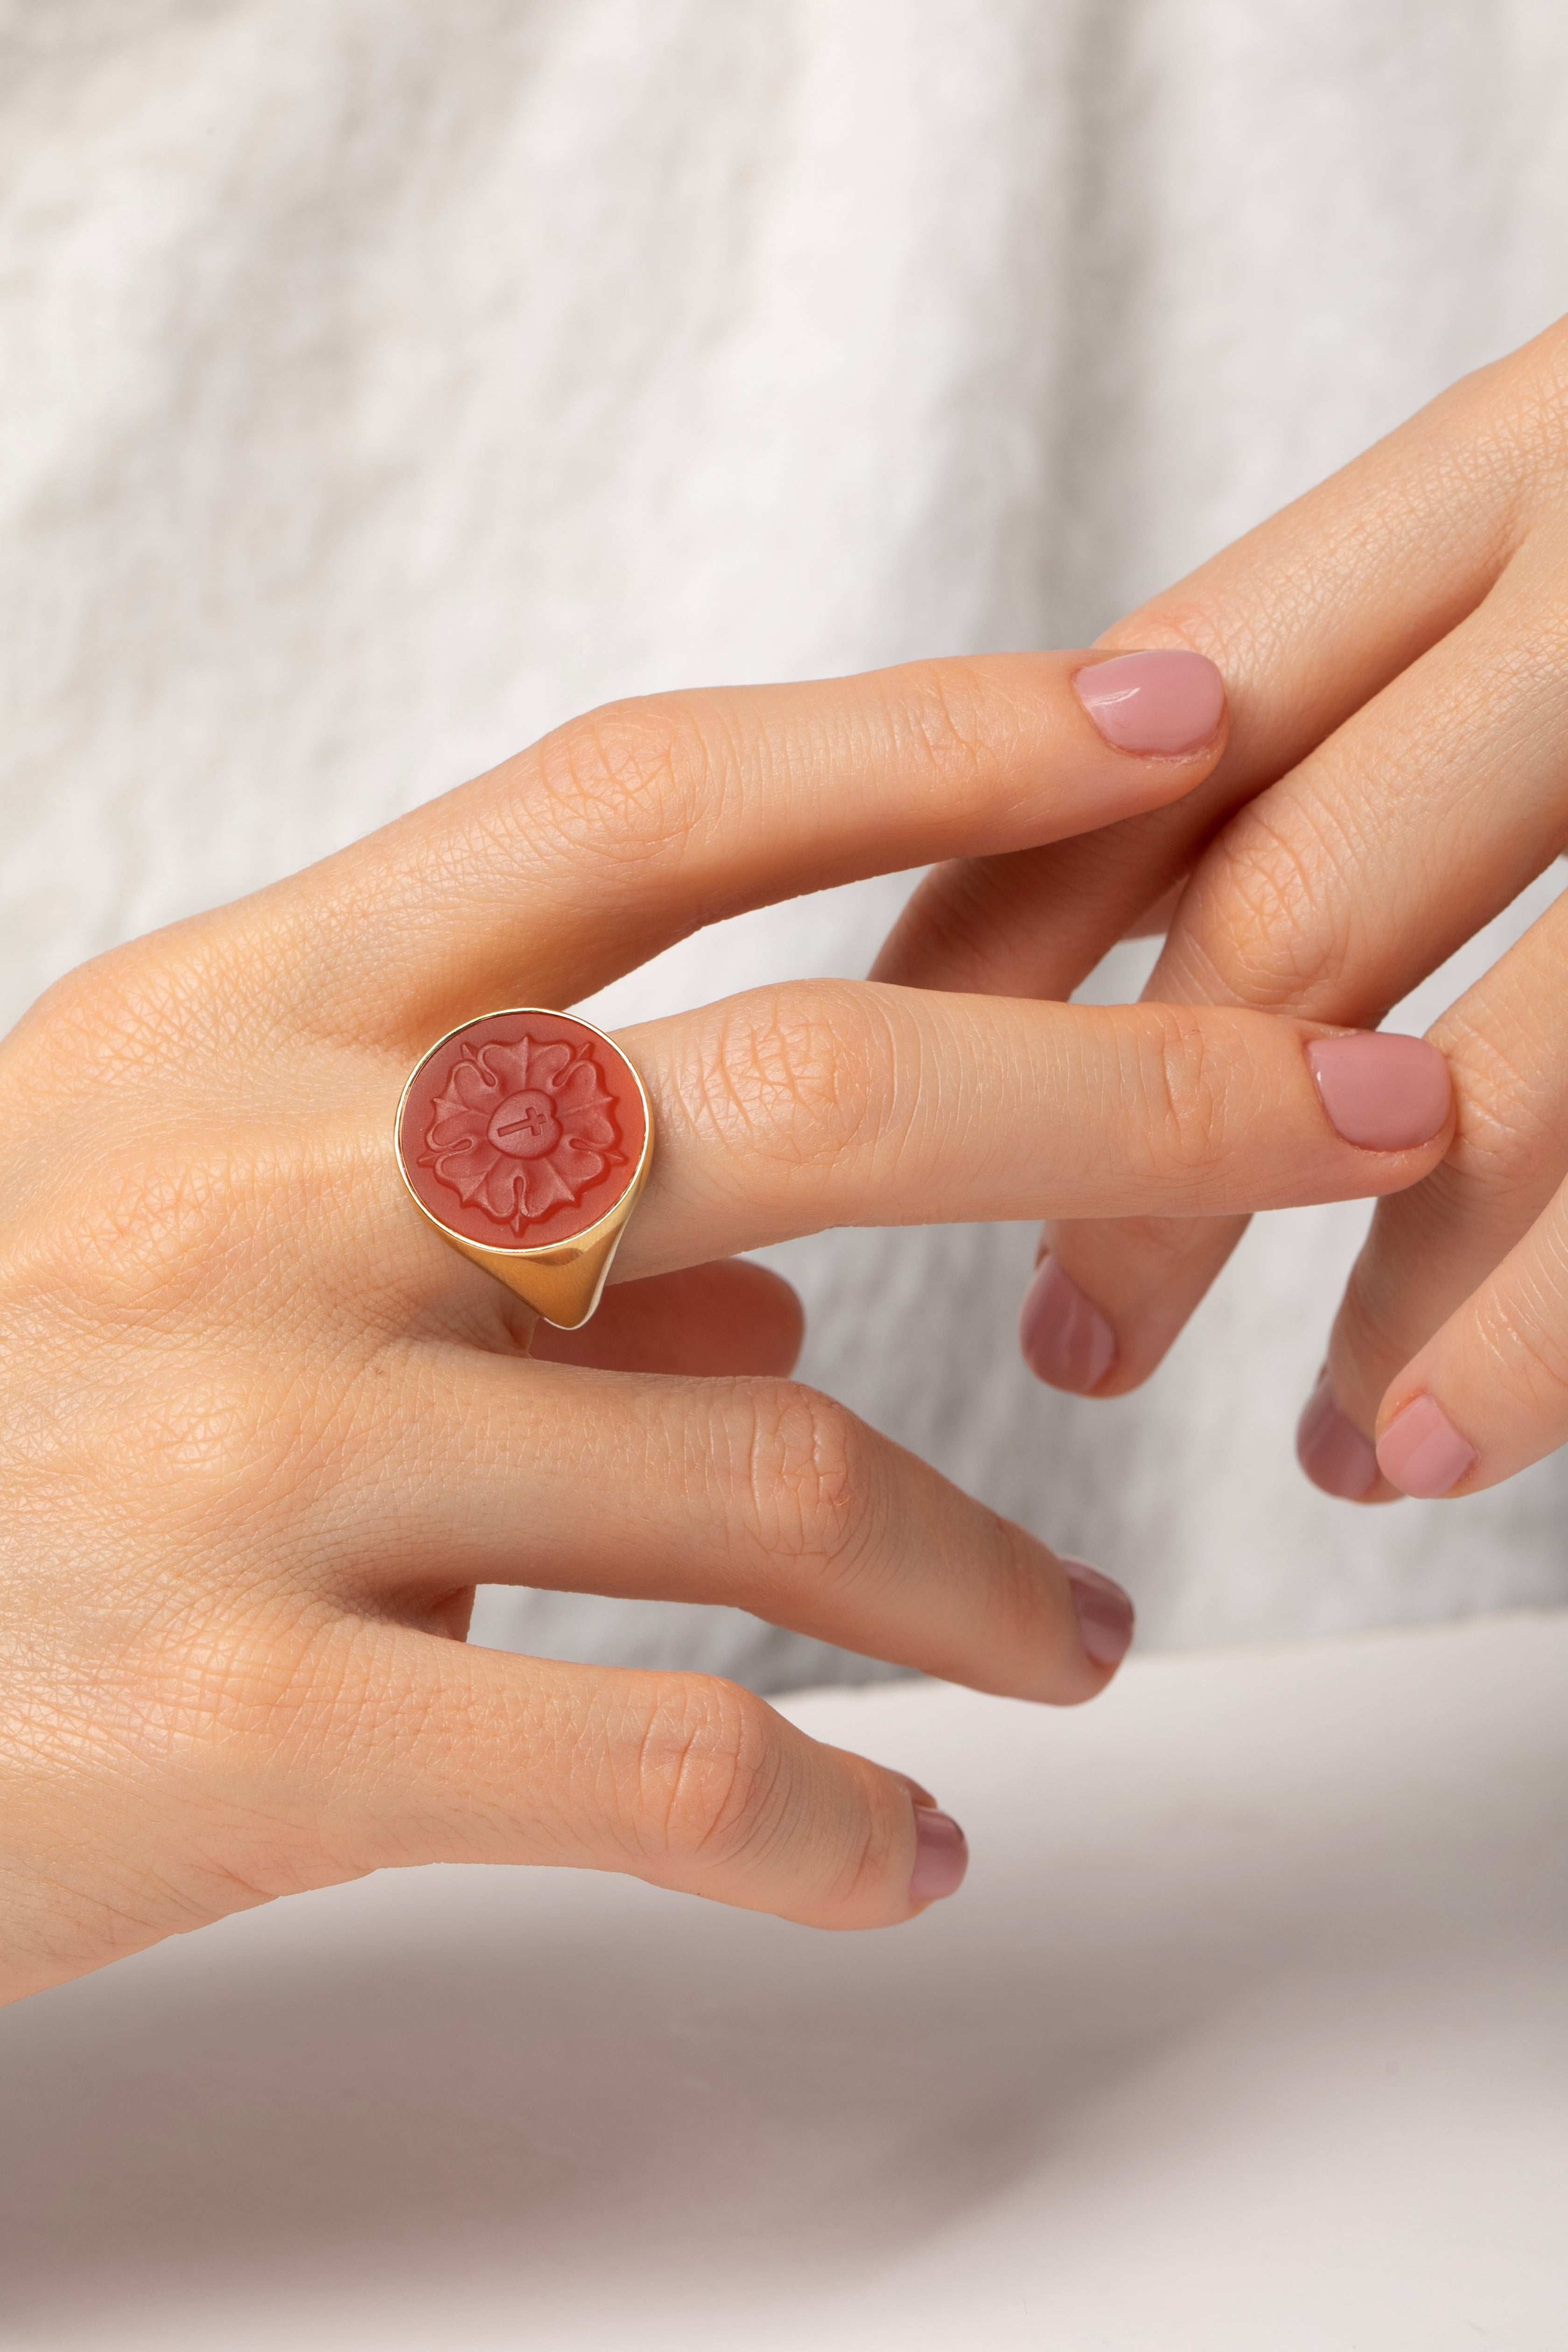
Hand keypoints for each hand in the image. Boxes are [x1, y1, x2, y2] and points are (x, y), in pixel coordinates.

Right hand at [0, 653, 1453, 2001]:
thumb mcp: (170, 1202)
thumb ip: (494, 1217)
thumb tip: (790, 1306)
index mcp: (250, 1025)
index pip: (647, 806)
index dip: (929, 737)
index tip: (1165, 720)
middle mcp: (272, 1198)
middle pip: (801, 1088)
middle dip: (1132, 1083)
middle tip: (1355, 1112)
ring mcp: (251, 1456)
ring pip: (770, 1477)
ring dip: (987, 1568)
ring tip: (1081, 1639)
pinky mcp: (234, 1725)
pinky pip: (651, 1770)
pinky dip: (835, 1826)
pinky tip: (913, 1854)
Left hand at [876, 317, 1567, 1506]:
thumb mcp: (1560, 537)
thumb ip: (1381, 684)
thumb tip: (1166, 931)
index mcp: (1506, 467)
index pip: (1152, 724)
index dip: (996, 923)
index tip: (904, 1076)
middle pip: (1294, 908)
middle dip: (1147, 1160)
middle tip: (1072, 1339)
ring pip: (1504, 1070)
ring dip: (1402, 1300)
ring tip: (1331, 1451)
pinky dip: (1559, 1316)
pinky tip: (1472, 1429)